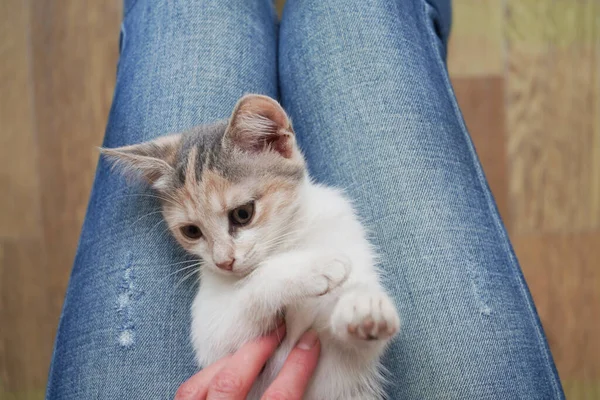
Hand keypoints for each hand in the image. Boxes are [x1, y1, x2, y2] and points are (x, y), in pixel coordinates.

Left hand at [175, 324, 319, 399]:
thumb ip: (295, 397)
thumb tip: (306, 360)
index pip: (280, 397)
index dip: (298, 366)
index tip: (310, 343)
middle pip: (233, 381)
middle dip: (256, 350)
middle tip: (278, 331)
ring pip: (201, 386)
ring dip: (227, 360)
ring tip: (249, 347)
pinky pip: (187, 394)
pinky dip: (204, 378)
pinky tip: (221, 371)